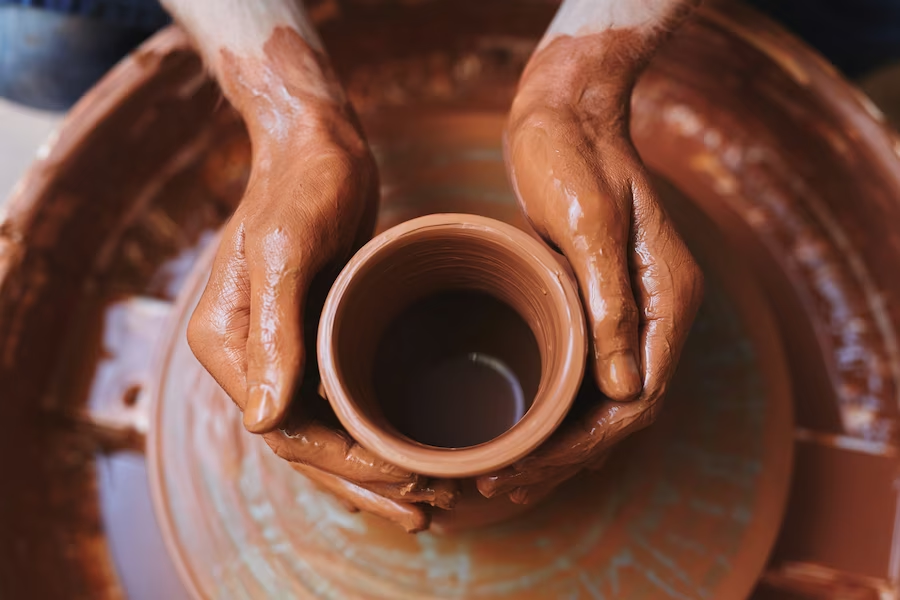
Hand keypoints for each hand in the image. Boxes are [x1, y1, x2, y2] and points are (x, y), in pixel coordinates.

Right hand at [187, 99, 452, 530]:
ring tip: (425, 498)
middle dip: (362, 485)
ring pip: (324, 430)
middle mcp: (250, 355)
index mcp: (228, 344)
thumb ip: (274, 335)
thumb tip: (267, 423)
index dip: (346, 467)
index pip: (285, 431)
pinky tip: (406, 448)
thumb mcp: (285, 252)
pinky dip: (370, 431)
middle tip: (423, 512)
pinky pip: (339, 400)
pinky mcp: (315, 334)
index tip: (406, 480)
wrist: (316, 143)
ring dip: (369, 469)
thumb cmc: (300, 184)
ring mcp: (282, 348)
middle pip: (304, 444)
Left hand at [478, 34, 703, 502]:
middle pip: (622, 412)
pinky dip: (555, 410)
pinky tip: (520, 428)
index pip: (638, 401)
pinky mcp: (599, 304)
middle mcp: (657, 315)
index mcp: (669, 300)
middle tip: (500, 485)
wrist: (567, 114)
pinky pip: (585, 375)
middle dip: (564, 456)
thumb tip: (626, 388)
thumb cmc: (574, 158)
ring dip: (558, 443)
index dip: (583, 444)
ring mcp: (630, 311)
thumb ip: (613, 304)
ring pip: (603, 402)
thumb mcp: (589, 224)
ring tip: (503, 473)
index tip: (528, 469)